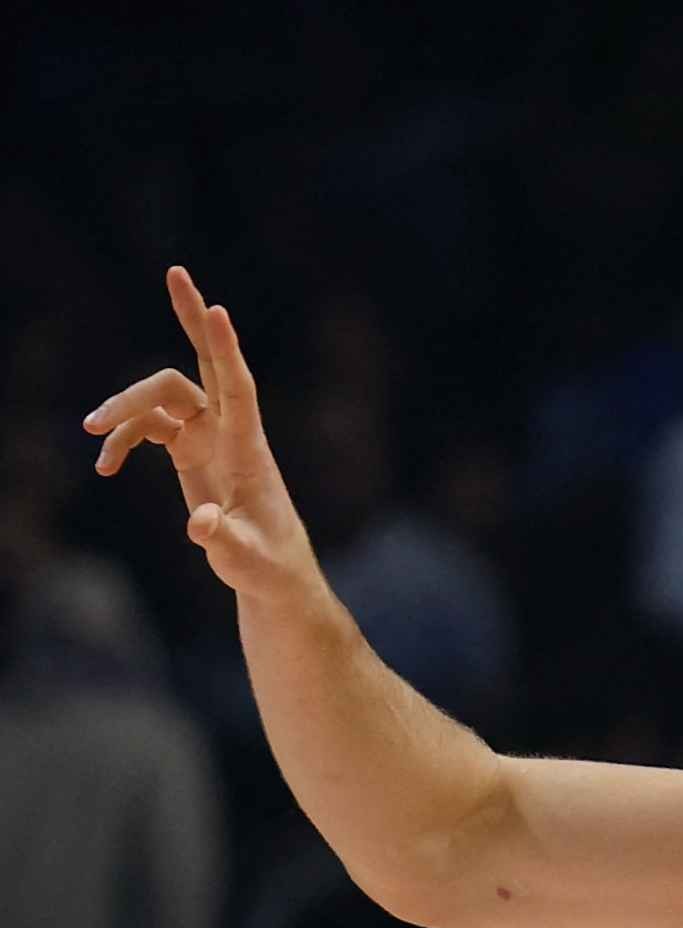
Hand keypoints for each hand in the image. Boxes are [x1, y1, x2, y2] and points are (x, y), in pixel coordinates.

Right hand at [83, 267, 315, 599]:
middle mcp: (230, 433)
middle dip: (191, 317)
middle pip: (206, 364)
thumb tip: (199, 523)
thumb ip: (220, 541)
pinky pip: (148, 427)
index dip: (226, 349)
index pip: (239, 388)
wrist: (270, 577)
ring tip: (88, 434)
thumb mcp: (243, 561)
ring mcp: (209, 437)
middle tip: (176, 271)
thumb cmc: (266, 568)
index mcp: (248, 449)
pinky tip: (104, 467)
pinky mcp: (190, 450)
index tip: (218, 309)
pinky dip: (121, 440)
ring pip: (161, 397)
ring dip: (123, 408)